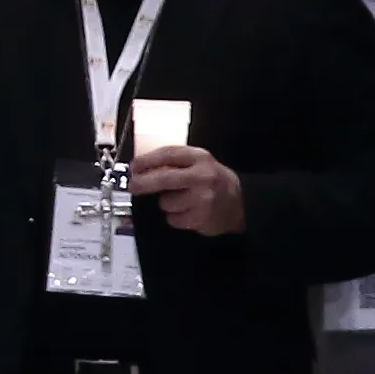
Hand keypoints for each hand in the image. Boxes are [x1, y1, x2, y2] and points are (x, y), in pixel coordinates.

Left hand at [127, 143, 242, 235]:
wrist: (241, 204)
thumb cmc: (213, 181)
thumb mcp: (199, 163)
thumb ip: (174, 162)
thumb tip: (140, 167)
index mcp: (200, 157)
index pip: (167, 154)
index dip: (146, 160)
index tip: (133, 166)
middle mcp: (202, 176)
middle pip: (163, 178)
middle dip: (142, 183)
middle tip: (133, 186)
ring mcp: (202, 198)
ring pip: (165, 202)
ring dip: (166, 203)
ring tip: (181, 201)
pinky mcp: (200, 218)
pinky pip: (172, 219)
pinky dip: (174, 218)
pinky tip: (187, 212)